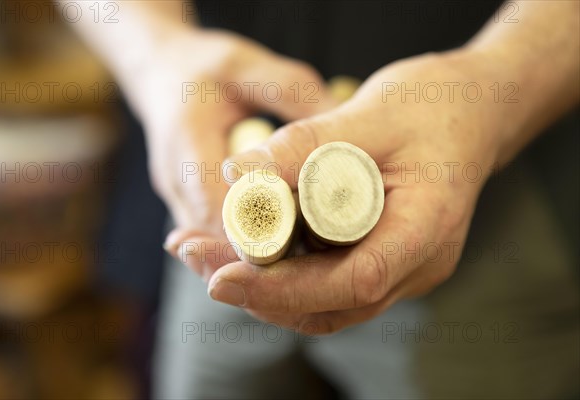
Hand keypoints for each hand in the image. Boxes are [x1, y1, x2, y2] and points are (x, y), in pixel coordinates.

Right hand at [120, 28, 335, 277]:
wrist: (160, 72)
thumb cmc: (204, 67)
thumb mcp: (248, 66)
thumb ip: (291, 92)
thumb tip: (342, 121)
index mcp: (186, 144)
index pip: (220, 206)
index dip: (259, 234)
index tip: (301, 248)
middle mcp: (177, 182)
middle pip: (217, 239)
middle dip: (258, 261)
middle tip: (309, 279)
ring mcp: (179, 197)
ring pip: (216, 245)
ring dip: (251, 263)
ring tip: (300, 280)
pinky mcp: (189, 203)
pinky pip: (216, 237)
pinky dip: (245, 250)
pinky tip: (281, 260)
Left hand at [200, 50, 512, 333]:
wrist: (471, 113)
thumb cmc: (435, 108)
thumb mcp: (373, 113)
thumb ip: (308, 145)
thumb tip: (237, 173)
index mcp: (426, 231)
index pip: (356, 282)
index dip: (287, 289)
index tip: (225, 276)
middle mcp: (413, 265)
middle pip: (326, 302)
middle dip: (253, 289)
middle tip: (192, 254)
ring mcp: (397, 267)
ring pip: (320, 300)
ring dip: (258, 284)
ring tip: (200, 251)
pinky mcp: (377, 256)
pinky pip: (324, 280)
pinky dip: (279, 271)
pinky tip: (239, 245)